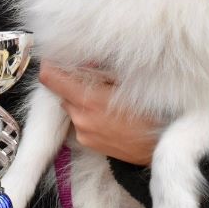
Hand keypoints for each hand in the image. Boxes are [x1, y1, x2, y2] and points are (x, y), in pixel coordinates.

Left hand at [39, 61, 160, 165]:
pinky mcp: (86, 142)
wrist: (158, 148)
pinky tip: (108, 115)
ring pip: (71, 105)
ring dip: (81, 98)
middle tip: (95, 77)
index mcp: (89, 99)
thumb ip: (101, 71)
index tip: (59, 59)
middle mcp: (79, 117)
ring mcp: (81, 132)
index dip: (52, 65)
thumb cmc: (150, 113)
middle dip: (73, 81)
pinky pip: (79, 120)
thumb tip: (85, 60)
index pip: (50, 78)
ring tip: (105, 98)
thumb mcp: (128, 84)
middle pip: (61, 91)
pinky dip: (87, 113)